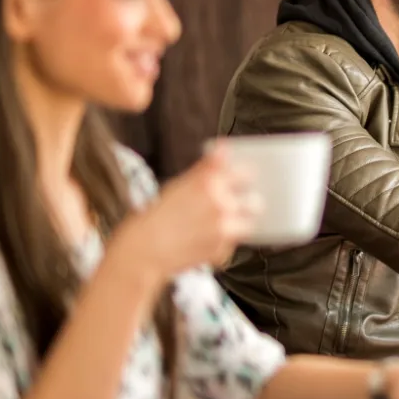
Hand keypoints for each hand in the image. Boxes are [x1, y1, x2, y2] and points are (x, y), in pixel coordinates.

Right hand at [103, 143, 259, 285]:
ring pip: (250, 223)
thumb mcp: (180, 184)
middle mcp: (221, 204)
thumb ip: (208, 167)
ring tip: (217, 225)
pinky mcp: (223, 250)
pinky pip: (234, 243)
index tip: (241, 181)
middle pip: (255, 200)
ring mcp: (224, 229)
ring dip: (240, 223)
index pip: (247, 173)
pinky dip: (225, 241)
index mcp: (210, 182)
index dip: (244, 178)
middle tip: (233, 206)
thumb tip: (225, 148)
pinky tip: (204, 239)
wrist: (143, 251)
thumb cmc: (156, 216)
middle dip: (247, 203)